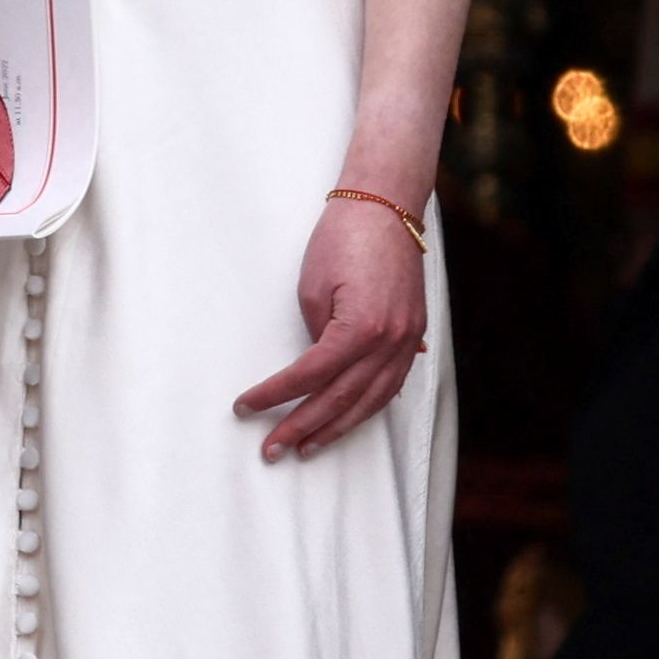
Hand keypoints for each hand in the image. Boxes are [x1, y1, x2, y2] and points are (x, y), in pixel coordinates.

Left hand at [237, 191, 431, 458]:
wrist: (386, 208)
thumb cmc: (341, 239)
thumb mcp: (313, 288)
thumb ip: (315, 335)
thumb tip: (314, 369)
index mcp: (361, 329)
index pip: (310, 376)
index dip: (275, 396)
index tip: (245, 408)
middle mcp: (390, 342)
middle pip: (341, 398)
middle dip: (304, 427)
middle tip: (272, 450)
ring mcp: (408, 341)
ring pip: (372, 400)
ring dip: (338, 427)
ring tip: (308, 447)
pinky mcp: (413, 334)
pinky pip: (391, 383)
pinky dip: (368, 406)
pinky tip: (349, 420)